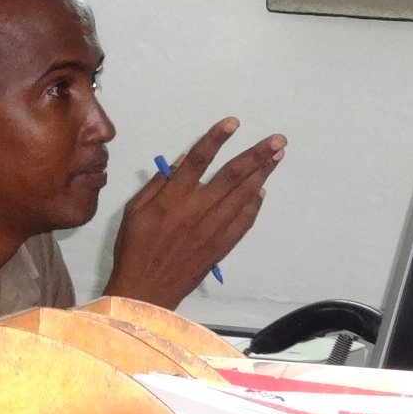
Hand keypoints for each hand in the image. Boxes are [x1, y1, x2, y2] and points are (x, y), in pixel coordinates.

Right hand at [105, 118, 285, 310]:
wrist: (146, 292)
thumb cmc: (134, 249)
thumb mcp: (134, 211)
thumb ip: (159, 184)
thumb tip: (183, 161)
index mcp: (172, 199)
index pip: (198, 161)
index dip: (217, 139)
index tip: (233, 122)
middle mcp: (196, 211)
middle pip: (231, 176)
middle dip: (257, 155)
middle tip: (278, 139)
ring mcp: (212, 230)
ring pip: (243, 196)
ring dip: (263, 173)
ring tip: (278, 155)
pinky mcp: (221, 246)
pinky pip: (244, 222)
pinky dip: (255, 205)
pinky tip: (262, 190)